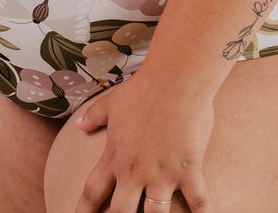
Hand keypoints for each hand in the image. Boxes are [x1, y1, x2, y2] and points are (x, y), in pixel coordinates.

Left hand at [73, 70, 213, 211]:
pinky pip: (198, 202)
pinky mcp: (187, 170)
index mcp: (115, 156)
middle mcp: (135, 171)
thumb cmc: (144, 87)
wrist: (175, 78)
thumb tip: (79, 123)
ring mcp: (161, 173)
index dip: (84, 209)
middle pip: (120, 212)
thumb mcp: (112, 101)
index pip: (93, 191)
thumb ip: (94, 115)